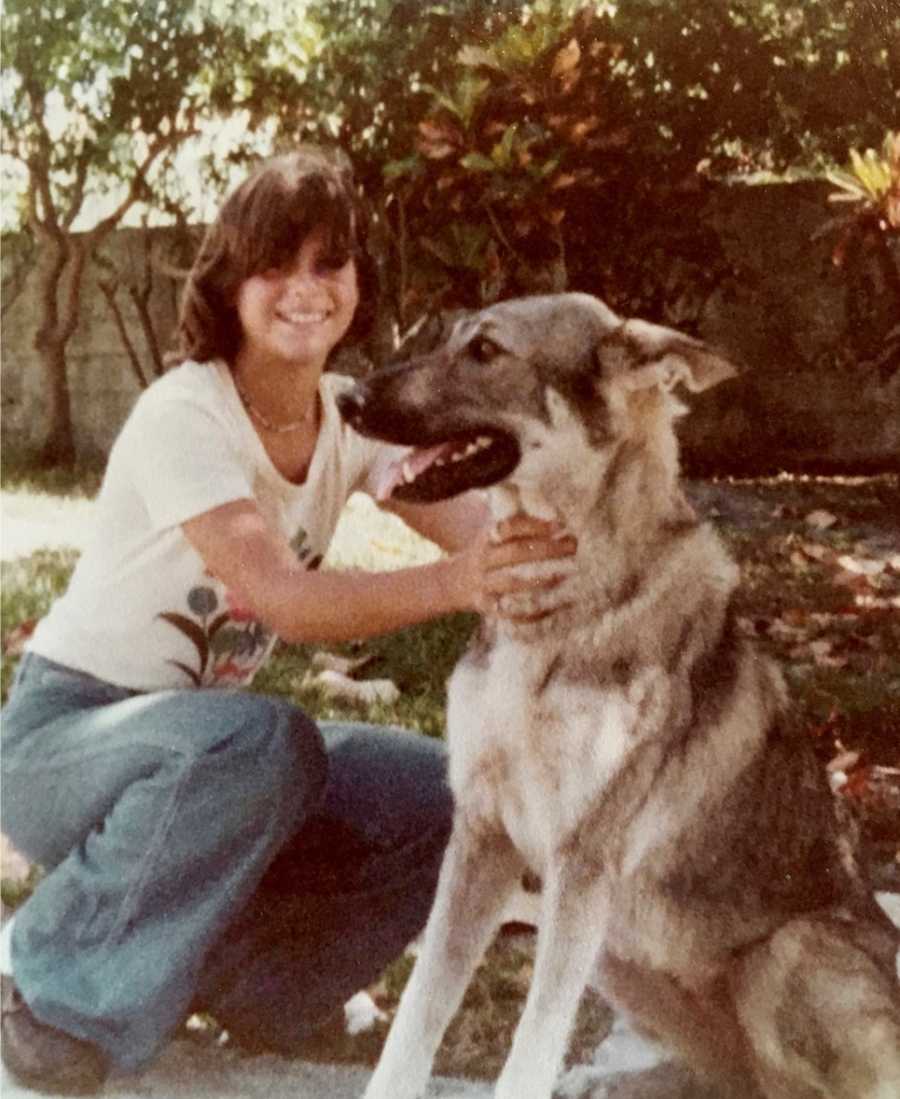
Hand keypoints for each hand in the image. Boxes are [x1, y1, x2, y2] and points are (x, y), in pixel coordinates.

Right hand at [453, 514, 576, 619]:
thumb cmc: (485, 554)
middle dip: (546, 549)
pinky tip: (556, 606)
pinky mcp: (487, 607)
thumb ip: (517, 526)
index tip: (560, 525)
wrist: (452, 583)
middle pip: (515, 553)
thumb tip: (555, 517)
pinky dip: (534, 612)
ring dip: (541, 580)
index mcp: (486, 539)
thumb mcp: (492, 535)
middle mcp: (483, 560)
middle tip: (573, 546)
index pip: (509, 527)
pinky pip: (511, 612)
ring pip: (512, 583)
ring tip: (567, 575)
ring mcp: (483, 585)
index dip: (535, 525)